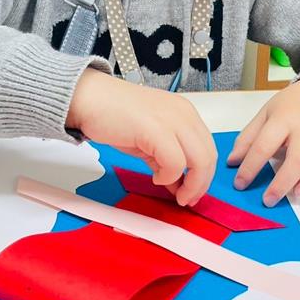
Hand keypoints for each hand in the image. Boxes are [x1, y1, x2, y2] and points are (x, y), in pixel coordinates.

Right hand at [67, 69, 216, 206]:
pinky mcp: (156, 130)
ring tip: (176, 194)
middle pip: (208, 156)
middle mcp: (183, 114)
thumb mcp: (149, 138)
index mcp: (185, 113)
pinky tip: (156, 178)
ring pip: (200, 160)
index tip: (193, 191)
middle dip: (200, 184)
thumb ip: (166, 159)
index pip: (208, 148)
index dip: (204, 175)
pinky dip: (169, 177)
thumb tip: (177, 183)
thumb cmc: (114, 115)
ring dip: (191, 184)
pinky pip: (175, 163)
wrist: (90, 99)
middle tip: (186, 199)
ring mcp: (172, 120)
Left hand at [229, 76, 299, 206]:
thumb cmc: (293, 105)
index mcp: (285, 118)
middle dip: (281, 184)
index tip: (240, 184)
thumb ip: (248, 137)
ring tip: (295, 195)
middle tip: (268, 200)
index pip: (264, 146)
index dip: (250, 167)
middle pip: (297, 160)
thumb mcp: (266, 113)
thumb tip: (232, 162)